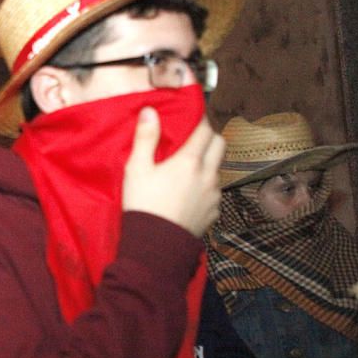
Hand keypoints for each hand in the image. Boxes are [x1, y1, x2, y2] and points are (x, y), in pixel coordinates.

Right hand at [123, 108, 224, 236]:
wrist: (155, 246)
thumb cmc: (143, 204)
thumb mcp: (136, 169)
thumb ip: (145, 138)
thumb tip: (150, 111)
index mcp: (189, 161)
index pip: (205, 130)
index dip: (200, 120)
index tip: (191, 117)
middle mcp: (208, 175)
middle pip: (220, 144)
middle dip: (210, 137)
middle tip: (194, 139)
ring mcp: (214, 195)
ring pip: (218, 168)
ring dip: (208, 162)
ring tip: (190, 168)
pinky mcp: (214, 212)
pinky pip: (215, 191)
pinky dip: (206, 186)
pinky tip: (190, 192)